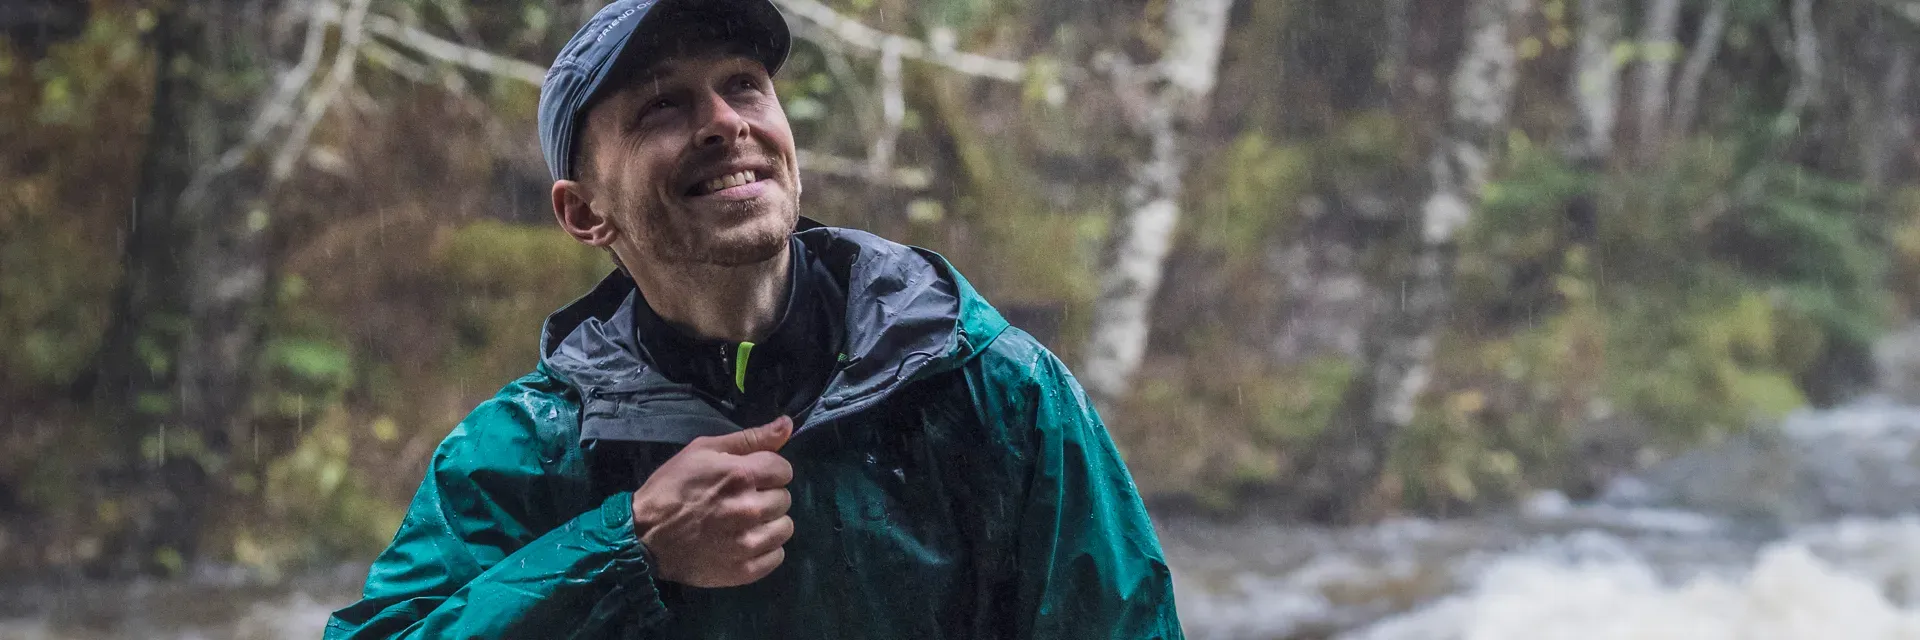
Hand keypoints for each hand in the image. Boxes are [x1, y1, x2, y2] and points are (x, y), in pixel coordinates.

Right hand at [631, 416, 794, 587]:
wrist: (644, 534)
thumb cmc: (672, 487)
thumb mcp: (704, 450)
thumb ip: (750, 438)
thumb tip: (787, 424)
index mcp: (742, 476)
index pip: (784, 470)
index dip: (768, 470)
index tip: (751, 476)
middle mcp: (750, 509)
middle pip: (784, 498)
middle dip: (767, 495)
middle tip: (742, 499)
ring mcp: (748, 543)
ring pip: (784, 528)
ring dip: (769, 523)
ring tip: (745, 522)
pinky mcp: (744, 570)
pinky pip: (776, 556)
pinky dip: (765, 549)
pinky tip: (744, 542)